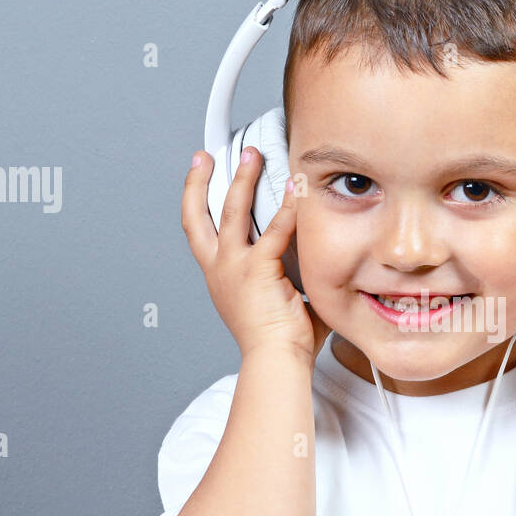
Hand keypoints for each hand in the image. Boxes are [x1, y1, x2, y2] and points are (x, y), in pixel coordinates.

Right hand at [182, 149, 331, 363]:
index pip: (200, 232)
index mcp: (220, 277)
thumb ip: (293, 272)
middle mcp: (220, 269)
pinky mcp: (258, 269)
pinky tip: (296, 187)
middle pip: (197, 215)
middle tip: (209, 155)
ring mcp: (235, 268)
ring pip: (232, 211)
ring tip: (252, 155)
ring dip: (242, 179)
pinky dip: (288, 206)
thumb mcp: (279, 297)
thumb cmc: (282, 340)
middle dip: (200, 181)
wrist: (276, 360)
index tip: (202, 178)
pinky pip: (276, 228)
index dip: (197, 202)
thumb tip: (318, 261)